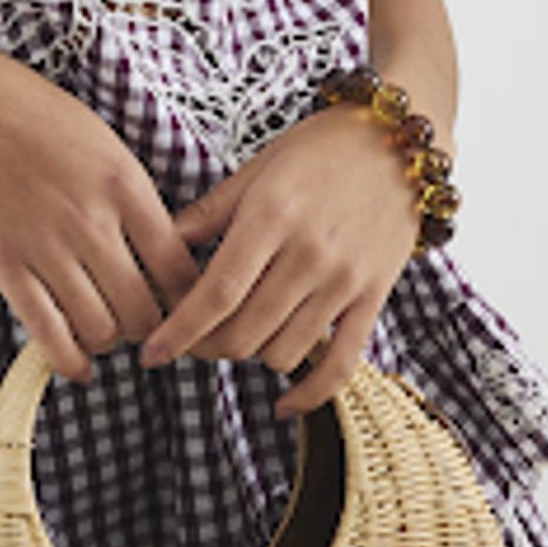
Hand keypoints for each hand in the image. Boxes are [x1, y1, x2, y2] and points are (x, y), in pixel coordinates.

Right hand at [0, 31, 202, 385]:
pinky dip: (69, 361)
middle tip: (140, 323)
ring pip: (101, 329)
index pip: (180, 271)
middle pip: (145, 311)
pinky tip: (77, 365)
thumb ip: (132, 198)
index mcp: (125, 186)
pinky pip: (48, 333)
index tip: (179, 308)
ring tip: (103, 330)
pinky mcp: (5, 264)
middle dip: (150, 329)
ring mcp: (46, 245)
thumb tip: (164, 255)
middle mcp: (91, 220)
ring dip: (108, 341)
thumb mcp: (104, 144)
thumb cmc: (34, 116)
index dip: (187, 302)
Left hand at [135, 105, 419, 417]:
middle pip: (244, 332)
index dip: (179, 331)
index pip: (217, 294)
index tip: (150, 353)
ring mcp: (345, 280)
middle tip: (187, 341)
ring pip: (282, 353)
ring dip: (249, 357)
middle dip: (204, 347)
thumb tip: (157, 247)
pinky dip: (310, 395)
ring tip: (232, 339)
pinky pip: (341, 364)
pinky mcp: (374, 298)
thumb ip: (208, 214)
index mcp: (271, 218)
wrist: (396, 140)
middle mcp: (310, 255)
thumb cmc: (316, 150)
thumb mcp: (254, 171)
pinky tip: (283, 406)